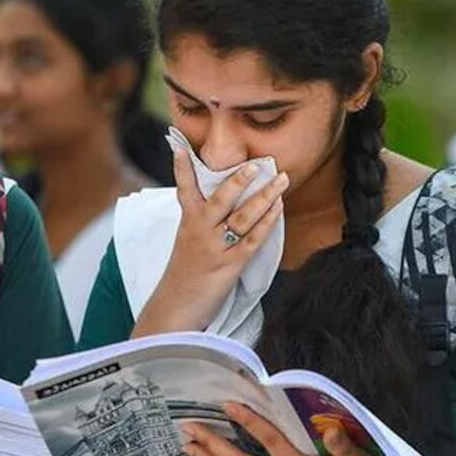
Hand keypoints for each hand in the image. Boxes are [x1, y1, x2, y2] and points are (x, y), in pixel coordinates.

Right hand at [134, 148, 287, 335]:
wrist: (175, 309)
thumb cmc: (184, 276)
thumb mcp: (187, 244)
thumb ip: (202, 224)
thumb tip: (226, 206)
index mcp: (187, 224)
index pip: (184, 190)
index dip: (183, 168)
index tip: (181, 147)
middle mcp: (199, 231)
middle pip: (221, 199)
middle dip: (239, 179)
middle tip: (257, 163)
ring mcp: (214, 248)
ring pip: (241, 216)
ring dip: (264, 196)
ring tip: (280, 179)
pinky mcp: (229, 265)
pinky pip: (252, 239)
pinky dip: (267, 222)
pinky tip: (278, 209)